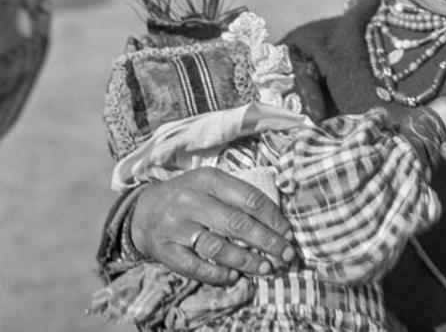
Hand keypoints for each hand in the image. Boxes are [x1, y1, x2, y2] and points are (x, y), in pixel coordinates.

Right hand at [130, 168, 295, 284]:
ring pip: (217, 246)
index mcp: (208, 179)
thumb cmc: (191, 196)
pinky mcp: (164, 249)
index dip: (273, 218)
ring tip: (266, 268)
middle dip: (267, 241)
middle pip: (237, 224)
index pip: (249, 199)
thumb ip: (240, 196)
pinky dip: (216, 273)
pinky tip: (234, 277)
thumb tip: (278, 222)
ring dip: (245, 260)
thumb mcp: (212, 184)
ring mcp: (175, 226)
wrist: (144, 209)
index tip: (289, 233)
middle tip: (286, 255)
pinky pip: (193, 266)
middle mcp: (191, 201)